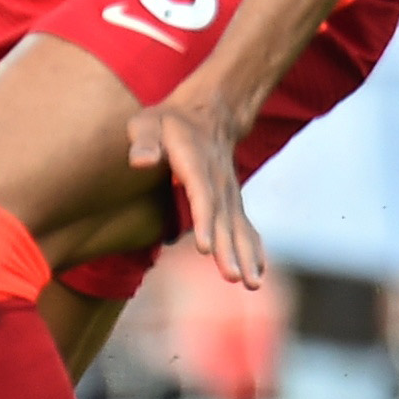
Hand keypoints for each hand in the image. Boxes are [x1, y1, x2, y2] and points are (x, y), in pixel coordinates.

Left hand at [128, 80, 260, 286]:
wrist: (207, 113)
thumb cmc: (168, 122)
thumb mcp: (148, 123)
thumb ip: (144, 141)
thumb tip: (141, 161)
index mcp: (195, 164)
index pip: (201, 195)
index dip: (204, 221)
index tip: (206, 248)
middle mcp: (218, 182)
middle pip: (223, 220)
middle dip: (228, 250)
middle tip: (233, 278)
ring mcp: (228, 194)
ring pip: (238, 228)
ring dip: (245, 257)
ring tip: (251, 285)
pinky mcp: (231, 202)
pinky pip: (244, 228)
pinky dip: (253, 251)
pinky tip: (258, 275)